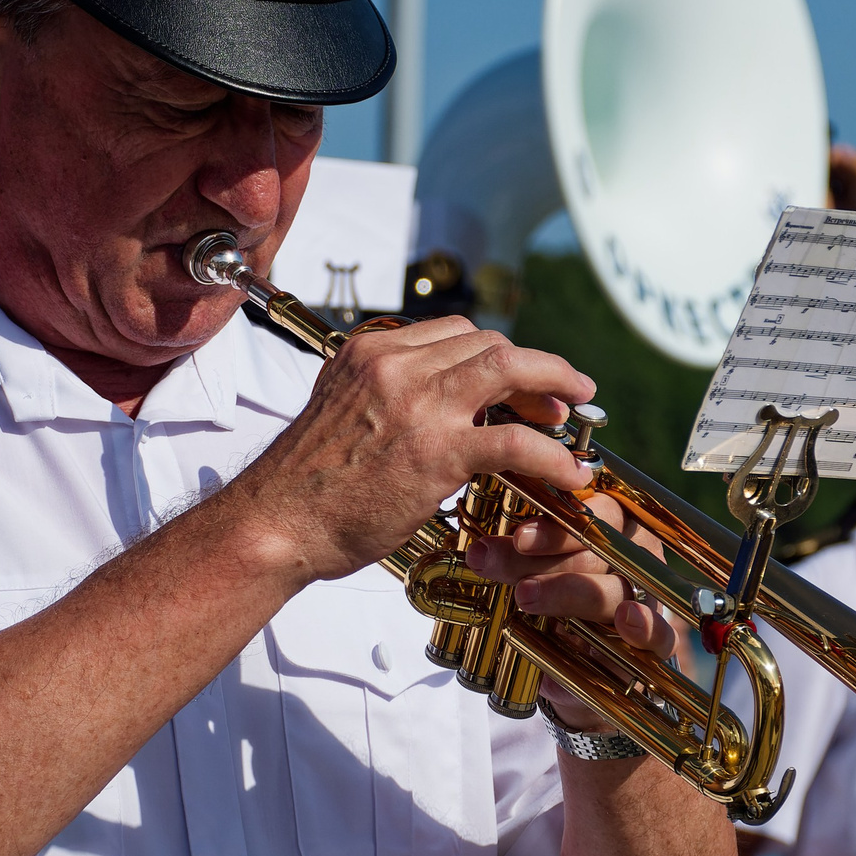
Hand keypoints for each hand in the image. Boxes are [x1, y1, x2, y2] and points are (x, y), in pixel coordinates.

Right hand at [227, 320, 595, 583]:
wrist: (277, 523)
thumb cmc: (305, 485)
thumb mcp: (339, 412)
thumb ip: (381, 396)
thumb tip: (424, 407)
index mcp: (370, 353)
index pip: (452, 332)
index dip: (495, 353)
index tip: (515, 379)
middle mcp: (395, 366)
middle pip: (487, 342)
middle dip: (531, 367)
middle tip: (557, 398)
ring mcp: (419, 403)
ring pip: (510, 368)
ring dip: (555, 386)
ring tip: (578, 413)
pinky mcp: (438, 451)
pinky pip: (517, 441)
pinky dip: (553, 454)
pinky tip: (569, 472)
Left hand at [467, 494, 676, 731]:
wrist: (580, 674)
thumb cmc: (555, 608)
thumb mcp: (532, 578)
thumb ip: (517, 560)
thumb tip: (480, 551)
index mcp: (608, 529)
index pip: (591, 513)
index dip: (555, 524)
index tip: (517, 537)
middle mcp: (632, 557)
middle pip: (599, 546)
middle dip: (544, 557)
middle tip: (497, 565)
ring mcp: (646, 597)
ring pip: (616, 586)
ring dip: (570, 590)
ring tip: (527, 596)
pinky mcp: (657, 640)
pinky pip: (659, 632)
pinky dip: (644, 627)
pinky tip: (626, 621)